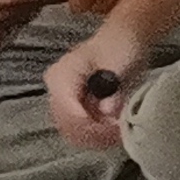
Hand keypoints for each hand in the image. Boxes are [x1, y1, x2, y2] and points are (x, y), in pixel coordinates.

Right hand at [44, 23, 152, 148]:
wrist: (123, 42)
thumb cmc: (120, 46)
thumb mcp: (119, 60)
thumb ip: (112, 84)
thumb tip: (107, 109)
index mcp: (61, 76)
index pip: (67, 109)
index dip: (89, 124)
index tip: (114, 126)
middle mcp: (56, 91)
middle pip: (67, 125)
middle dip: (96, 132)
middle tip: (121, 128)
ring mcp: (65, 103)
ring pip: (74, 134)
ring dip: (98, 137)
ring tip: (121, 129)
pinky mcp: (76, 112)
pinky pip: (82, 133)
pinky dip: (99, 137)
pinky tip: (116, 130)